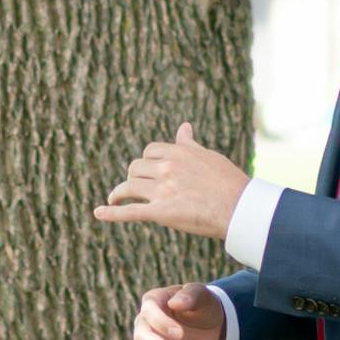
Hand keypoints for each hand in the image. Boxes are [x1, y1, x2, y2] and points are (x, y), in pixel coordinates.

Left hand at [93, 122, 249, 241]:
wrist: (240, 208)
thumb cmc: (229, 182)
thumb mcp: (209, 156)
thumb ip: (189, 144)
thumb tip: (183, 127)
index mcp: (178, 153)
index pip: (149, 151)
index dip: (146, 161)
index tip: (148, 169)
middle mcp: (166, 168)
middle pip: (135, 168)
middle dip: (134, 176)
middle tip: (135, 186)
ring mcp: (162, 190)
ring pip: (128, 187)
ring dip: (120, 192)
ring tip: (115, 198)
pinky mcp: (160, 212)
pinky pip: (129, 211)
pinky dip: (111, 213)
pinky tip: (99, 213)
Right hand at [133, 283, 225, 339]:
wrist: (208, 325)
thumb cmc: (202, 305)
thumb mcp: (202, 296)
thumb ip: (190, 295)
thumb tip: (175, 302)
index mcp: (153, 302)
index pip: (149, 313)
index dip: (161, 324)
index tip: (180, 334)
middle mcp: (145, 323)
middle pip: (142, 339)